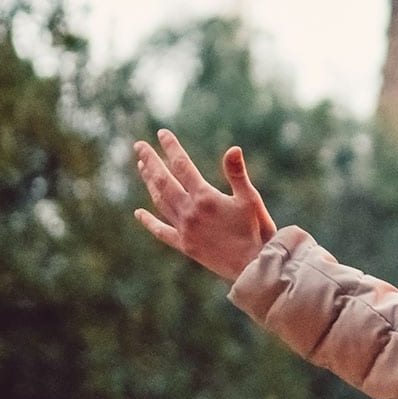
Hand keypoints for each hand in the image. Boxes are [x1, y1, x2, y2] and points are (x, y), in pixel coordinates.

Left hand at [133, 128, 277, 283]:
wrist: (254, 266)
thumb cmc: (258, 230)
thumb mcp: (250, 199)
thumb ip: (237, 174)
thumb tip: (233, 148)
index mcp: (205, 197)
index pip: (182, 166)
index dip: (171, 147)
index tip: (161, 133)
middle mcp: (189, 212)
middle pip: (163, 181)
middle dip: (150, 161)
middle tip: (139, 146)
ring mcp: (184, 229)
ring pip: (160, 201)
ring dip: (149, 183)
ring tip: (142, 168)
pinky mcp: (184, 245)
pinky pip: (161, 231)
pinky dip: (149, 221)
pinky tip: (139, 213)